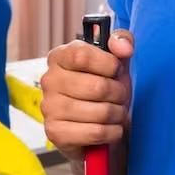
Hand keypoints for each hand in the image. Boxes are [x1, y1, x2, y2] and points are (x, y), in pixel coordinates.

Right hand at [40, 29, 133, 158]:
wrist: (94, 129)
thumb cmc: (104, 90)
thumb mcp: (114, 61)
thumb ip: (121, 41)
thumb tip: (124, 47)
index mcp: (59, 57)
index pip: (82, 55)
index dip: (108, 64)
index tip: (117, 71)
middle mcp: (49, 80)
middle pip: (97, 87)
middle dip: (119, 94)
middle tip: (120, 97)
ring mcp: (49, 107)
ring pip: (101, 112)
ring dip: (118, 114)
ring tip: (116, 113)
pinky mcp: (55, 133)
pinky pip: (96, 132)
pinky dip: (112, 132)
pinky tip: (110, 129)